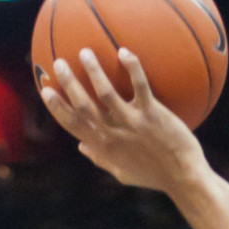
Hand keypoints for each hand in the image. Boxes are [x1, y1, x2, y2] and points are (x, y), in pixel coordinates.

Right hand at [39, 48, 204, 194]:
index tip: (45, 90)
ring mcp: (133, 123)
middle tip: (59, 63)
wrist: (183, 177)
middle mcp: (114, 134)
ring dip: (94, 71)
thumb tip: (81, 146)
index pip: (73, 125)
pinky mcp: (152, 114)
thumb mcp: (121, 172)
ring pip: (106, 93)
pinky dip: (132, 68)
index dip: (57, 107)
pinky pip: (140, 86)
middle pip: (83, 106)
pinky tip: (124, 51)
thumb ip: (100, 158)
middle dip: (68, 84)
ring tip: (85, 52)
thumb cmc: (153, 175)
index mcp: (104, 147)